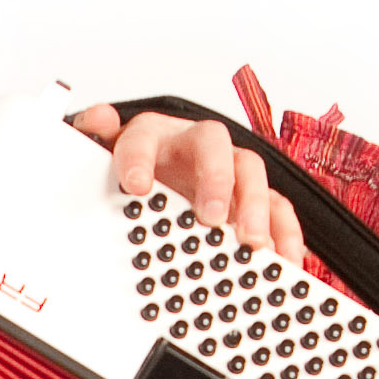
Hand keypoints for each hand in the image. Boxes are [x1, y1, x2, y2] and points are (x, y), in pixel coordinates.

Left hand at [68, 101, 307, 264]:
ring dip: (254, 205)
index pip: (144, 137)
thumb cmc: (138, 175)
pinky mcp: (251, 197)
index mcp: (153, 138)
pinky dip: (283, 232)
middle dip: (214, 179)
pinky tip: (284, 258)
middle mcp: (194, 146)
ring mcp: (227, 170)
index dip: (139, 158)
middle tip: (208, 216)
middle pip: (212, 144)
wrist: (159, 181)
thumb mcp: (107, 164)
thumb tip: (94, 120)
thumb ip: (97, 145)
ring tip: (252, 241)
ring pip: (249, 171)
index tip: (136, 186)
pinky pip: (277, 206)